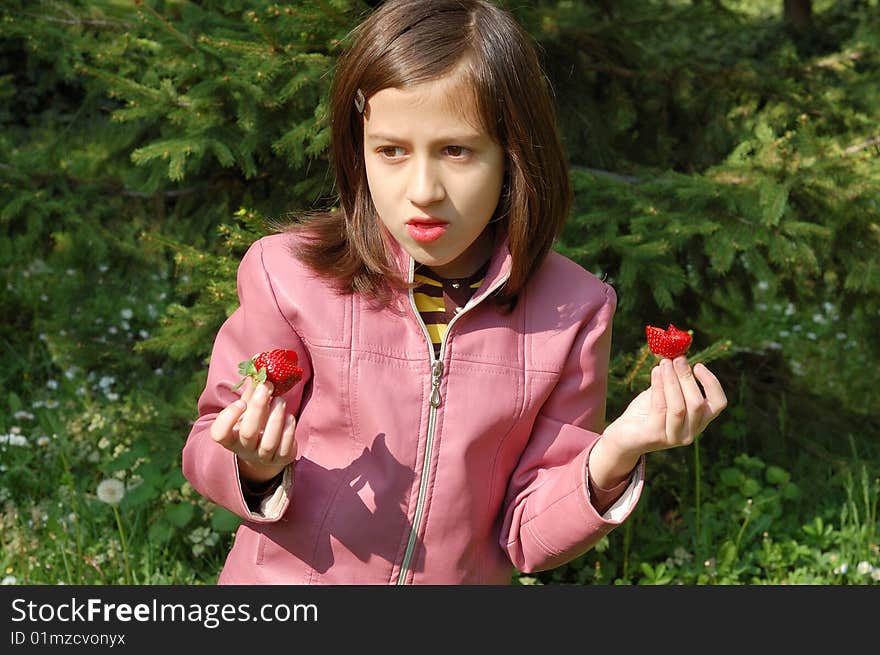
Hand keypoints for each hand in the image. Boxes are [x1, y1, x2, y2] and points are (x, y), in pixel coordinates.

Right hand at [209, 377, 297, 482]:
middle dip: (258, 408)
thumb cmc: (254, 421)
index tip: (240, 402)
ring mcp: (262, 457)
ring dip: (276, 418)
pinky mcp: (281, 459)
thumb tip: (259, 359)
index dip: (228, 418)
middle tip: (266, 387)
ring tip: (280, 400)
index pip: (219, 433)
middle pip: (248, 433)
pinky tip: (289, 417)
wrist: (266, 449)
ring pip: (268, 442)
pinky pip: (285, 447)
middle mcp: (244, 449)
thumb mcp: (249, 406)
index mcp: (230, 436)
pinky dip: (288, 430)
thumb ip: (252, 387)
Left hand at [590, 357, 726, 487]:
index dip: (712, 383)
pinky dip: (658, 387)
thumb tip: (677, 353)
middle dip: (687, 377)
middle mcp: (690, 432)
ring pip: (679, 406)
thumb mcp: (664, 393)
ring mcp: (673, 437)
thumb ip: (674, 379)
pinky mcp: (655, 436)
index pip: (718, 404)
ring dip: (672, 381)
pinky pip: (659, 408)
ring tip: (664, 363)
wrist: (624, 436)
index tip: (698, 365)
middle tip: (677, 358)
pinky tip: (655, 372)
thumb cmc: (647, 412)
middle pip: (697, 403)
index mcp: (699, 421)